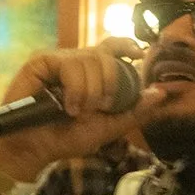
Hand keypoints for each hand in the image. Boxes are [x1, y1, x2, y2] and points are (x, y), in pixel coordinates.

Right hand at [0, 38, 167, 179]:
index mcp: (93, 74)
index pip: (113, 47)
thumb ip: (133, 111)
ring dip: (90, 91)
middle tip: (97, 108)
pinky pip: (69, 64)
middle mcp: (77, 63)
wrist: (33, 150)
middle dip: (109, 85)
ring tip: (76, 111)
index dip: (127, 45)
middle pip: (107, 56)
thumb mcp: (107, 128)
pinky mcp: (41, 62)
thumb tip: (161, 92)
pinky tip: (67, 105)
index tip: (139, 53)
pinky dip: (75, 88)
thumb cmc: (64, 138)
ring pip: (90, 60)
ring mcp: (58, 60)